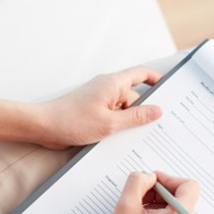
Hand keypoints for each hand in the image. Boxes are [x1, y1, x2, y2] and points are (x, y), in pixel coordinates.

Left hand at [38, 67, 162, 149]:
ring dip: (127, 123)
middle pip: (134, 97)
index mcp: (114, 83)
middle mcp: (106, 88)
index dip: (158, 80)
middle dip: (143, 111)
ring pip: (122, 110)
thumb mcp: (110, 123)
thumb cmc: (72, 121)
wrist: (43, 127)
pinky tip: (117, 139)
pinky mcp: (91, 111)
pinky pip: (111, 117)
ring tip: (130, 137)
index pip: (142, 74)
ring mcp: (98, 100)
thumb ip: (136, 117)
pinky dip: (116, 126)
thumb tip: (157, 110)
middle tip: (154, 127)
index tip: (170, 90)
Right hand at [99, 171, 199, 213]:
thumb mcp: (124, 206)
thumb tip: (148, 176)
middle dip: (161, 192)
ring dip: (159, 204)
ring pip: (178, 208)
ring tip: (139, 212)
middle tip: (140, 197)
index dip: (169, 179)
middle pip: (183, 196)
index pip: (189, 185)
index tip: (152, 183)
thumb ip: (137, 182)